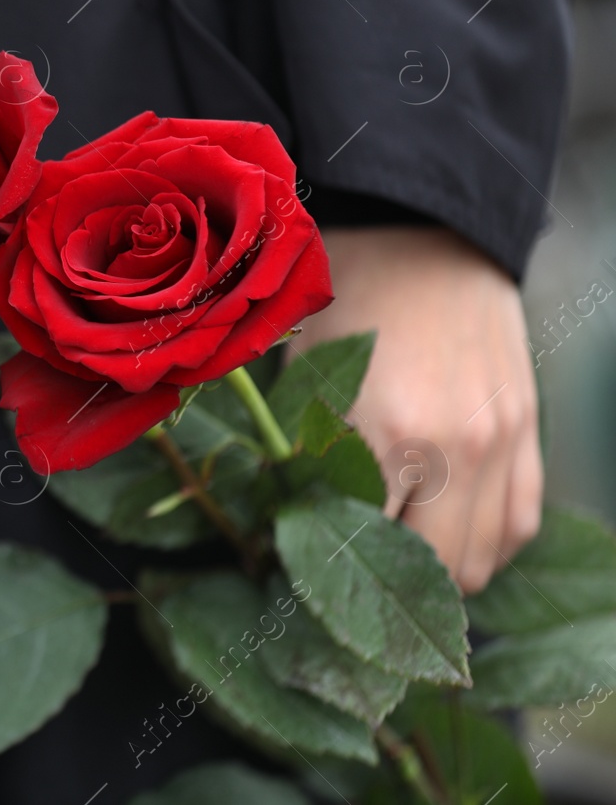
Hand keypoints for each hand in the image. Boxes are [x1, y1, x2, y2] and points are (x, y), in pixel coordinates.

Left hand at [291, 226, 539, 592]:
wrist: (425, 232)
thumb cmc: (346, 300)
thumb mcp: (304, 376)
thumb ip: (305, 460)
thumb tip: (292, 530)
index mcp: (389, 433)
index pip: (360, 547)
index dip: (323, 568)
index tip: (294, 570)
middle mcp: (458, 450)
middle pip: (429, 574)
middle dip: (379, 587)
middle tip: (339, 575)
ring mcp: (503, 444)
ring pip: (479, 563)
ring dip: (435, 574)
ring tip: (387, 560)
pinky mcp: (528, 433)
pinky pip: (517, 525)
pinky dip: (483, 546)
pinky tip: (443, 536)